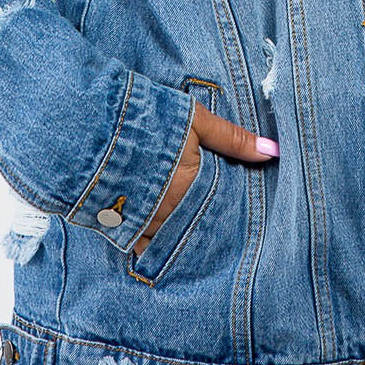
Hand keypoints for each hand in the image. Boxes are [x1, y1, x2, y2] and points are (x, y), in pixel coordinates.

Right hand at [132, 101, 278, 257]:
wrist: (91, 125)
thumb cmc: (146, 118)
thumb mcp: (194, 119)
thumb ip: (231, 138)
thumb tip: (273, 151)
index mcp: (192, 187)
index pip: (221, 207)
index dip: (229, 208)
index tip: (241, 214)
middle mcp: (170, 211)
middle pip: (197, 225)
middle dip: (206, 224)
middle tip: (216, 223)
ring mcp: (144, 222)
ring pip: (172, 237)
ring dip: (180, 232)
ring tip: (189, 229)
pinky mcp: (119, 225)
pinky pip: (142, 246)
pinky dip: (152, 245)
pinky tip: (160, 242)